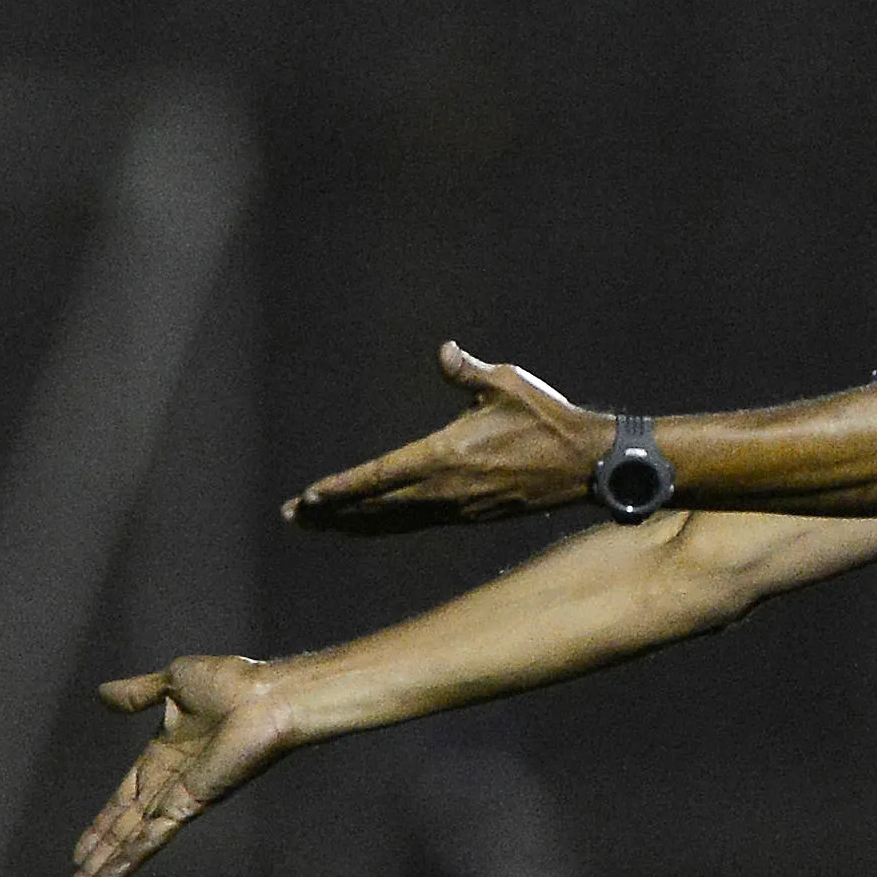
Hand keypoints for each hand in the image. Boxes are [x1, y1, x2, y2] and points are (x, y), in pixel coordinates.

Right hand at [64, 655, 297, 876]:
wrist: (268, 694)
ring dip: (105, 872)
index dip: (100, 828)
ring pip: (133, 844)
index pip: (122, 801)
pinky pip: (153, 837)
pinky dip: (129, 859)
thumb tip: (102, 694)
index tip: (78, 853)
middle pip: (123, 832)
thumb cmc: (234, 683)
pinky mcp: (191, 805)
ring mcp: (180, 799)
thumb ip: (138, 693)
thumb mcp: (173, 682)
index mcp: (162, 758)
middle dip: (96, 862)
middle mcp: (168, 785)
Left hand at [285, 342, 614, 532]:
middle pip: (376, 506)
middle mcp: (446, 488)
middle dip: (332, 512)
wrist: (585, 464)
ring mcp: (457, 507)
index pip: (382, 474)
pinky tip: (368, 525)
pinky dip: (384, 525)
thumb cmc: (547, 418)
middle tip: (291, 516)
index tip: (309, 496)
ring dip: (353, 523)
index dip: (343, 487)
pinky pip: (415, 524)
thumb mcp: (508, 383)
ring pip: (393, 521)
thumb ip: (468, 372)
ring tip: (317, 525)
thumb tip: (444, 351)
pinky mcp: (469, 515)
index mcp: (447, 455)